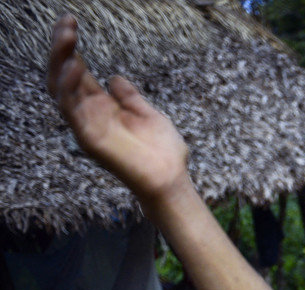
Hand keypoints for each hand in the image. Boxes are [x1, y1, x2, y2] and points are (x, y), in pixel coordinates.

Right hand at [47, 16, 190, 203]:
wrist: (172, 179)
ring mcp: (87, 126)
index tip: (72, 23)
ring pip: (61, 89)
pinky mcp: (89, 138)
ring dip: (61, 61)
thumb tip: (114, 78)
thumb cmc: (163, 151)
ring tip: (68, 36)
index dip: (72, 49)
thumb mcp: (148, 114)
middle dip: (62, 49)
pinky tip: (75, 66)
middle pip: (64, 76)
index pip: (78, 72)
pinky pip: (71, 110)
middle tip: (67, 23)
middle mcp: (90, 114)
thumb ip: (129, 97)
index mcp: (102, 107)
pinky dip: (70, 88)